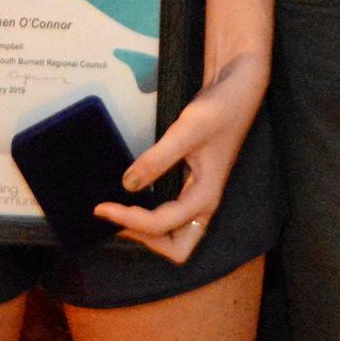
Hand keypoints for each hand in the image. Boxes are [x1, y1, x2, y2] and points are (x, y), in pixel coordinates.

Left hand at [94, 51, 266, 263]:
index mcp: (205, 196)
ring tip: (120, 217)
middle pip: (178, 248)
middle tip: (115, 220)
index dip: (129, 219)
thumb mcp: (185, 131)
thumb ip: (156, 159)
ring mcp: (200, 197)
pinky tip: (135, 204)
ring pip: (176, 236)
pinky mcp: (195, 186)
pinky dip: (153, 221)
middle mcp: (204, 204)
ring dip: (149, 234)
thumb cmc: (217, 111)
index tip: (102, 208)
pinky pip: (174, 219)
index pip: (162, 224)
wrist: (237, 92)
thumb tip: (128, 186)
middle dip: (146, 241)